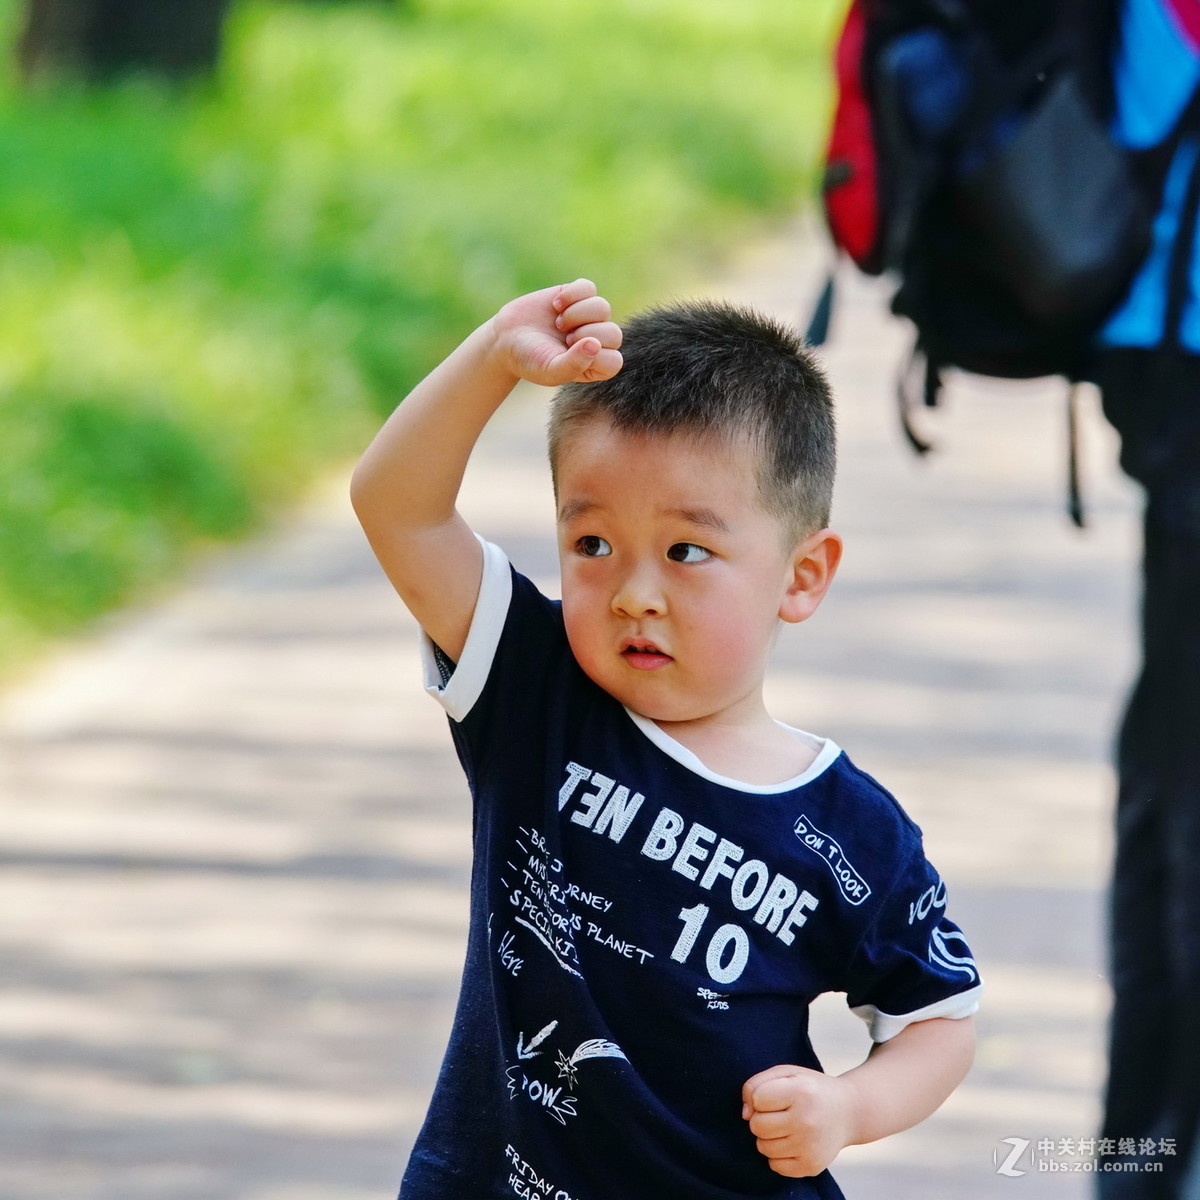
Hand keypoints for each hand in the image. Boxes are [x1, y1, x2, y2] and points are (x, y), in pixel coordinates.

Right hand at [489, 278, 622, 386]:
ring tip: (558, 322)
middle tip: (564, 338)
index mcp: (595, 365)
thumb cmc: (530, 360)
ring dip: (577, 314)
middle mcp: (597, 341)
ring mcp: (588, 317)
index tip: (569, 353)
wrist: (507, 338)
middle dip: (585, 333)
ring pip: (603, 308)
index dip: (594, 355)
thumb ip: (574, 364)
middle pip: (613, 333)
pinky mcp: (576, 296)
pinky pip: (588, 288)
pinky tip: (556, 305)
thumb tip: (595, 344)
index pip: (614, 361)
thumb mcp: (550, 371)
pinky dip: (572, 294)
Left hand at [742, 1064, 857, 1177]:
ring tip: (788, 1126)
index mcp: (801, 1092)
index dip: (761, 1097)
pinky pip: (775, 1165)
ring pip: (763, 1147)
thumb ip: (756, 1084)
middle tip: (780, 1113)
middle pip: (757, 1126)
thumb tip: (745, 1114)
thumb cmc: (810, 1089)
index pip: (757, 1099)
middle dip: (762, 1118)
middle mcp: (807, 1121)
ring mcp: (810, 1146)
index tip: (777, 1095)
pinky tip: (793, 1142)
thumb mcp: (786, 1073)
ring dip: (769, 1137)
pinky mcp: (812, 1166)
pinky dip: (778, 1154)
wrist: (849, 1112)